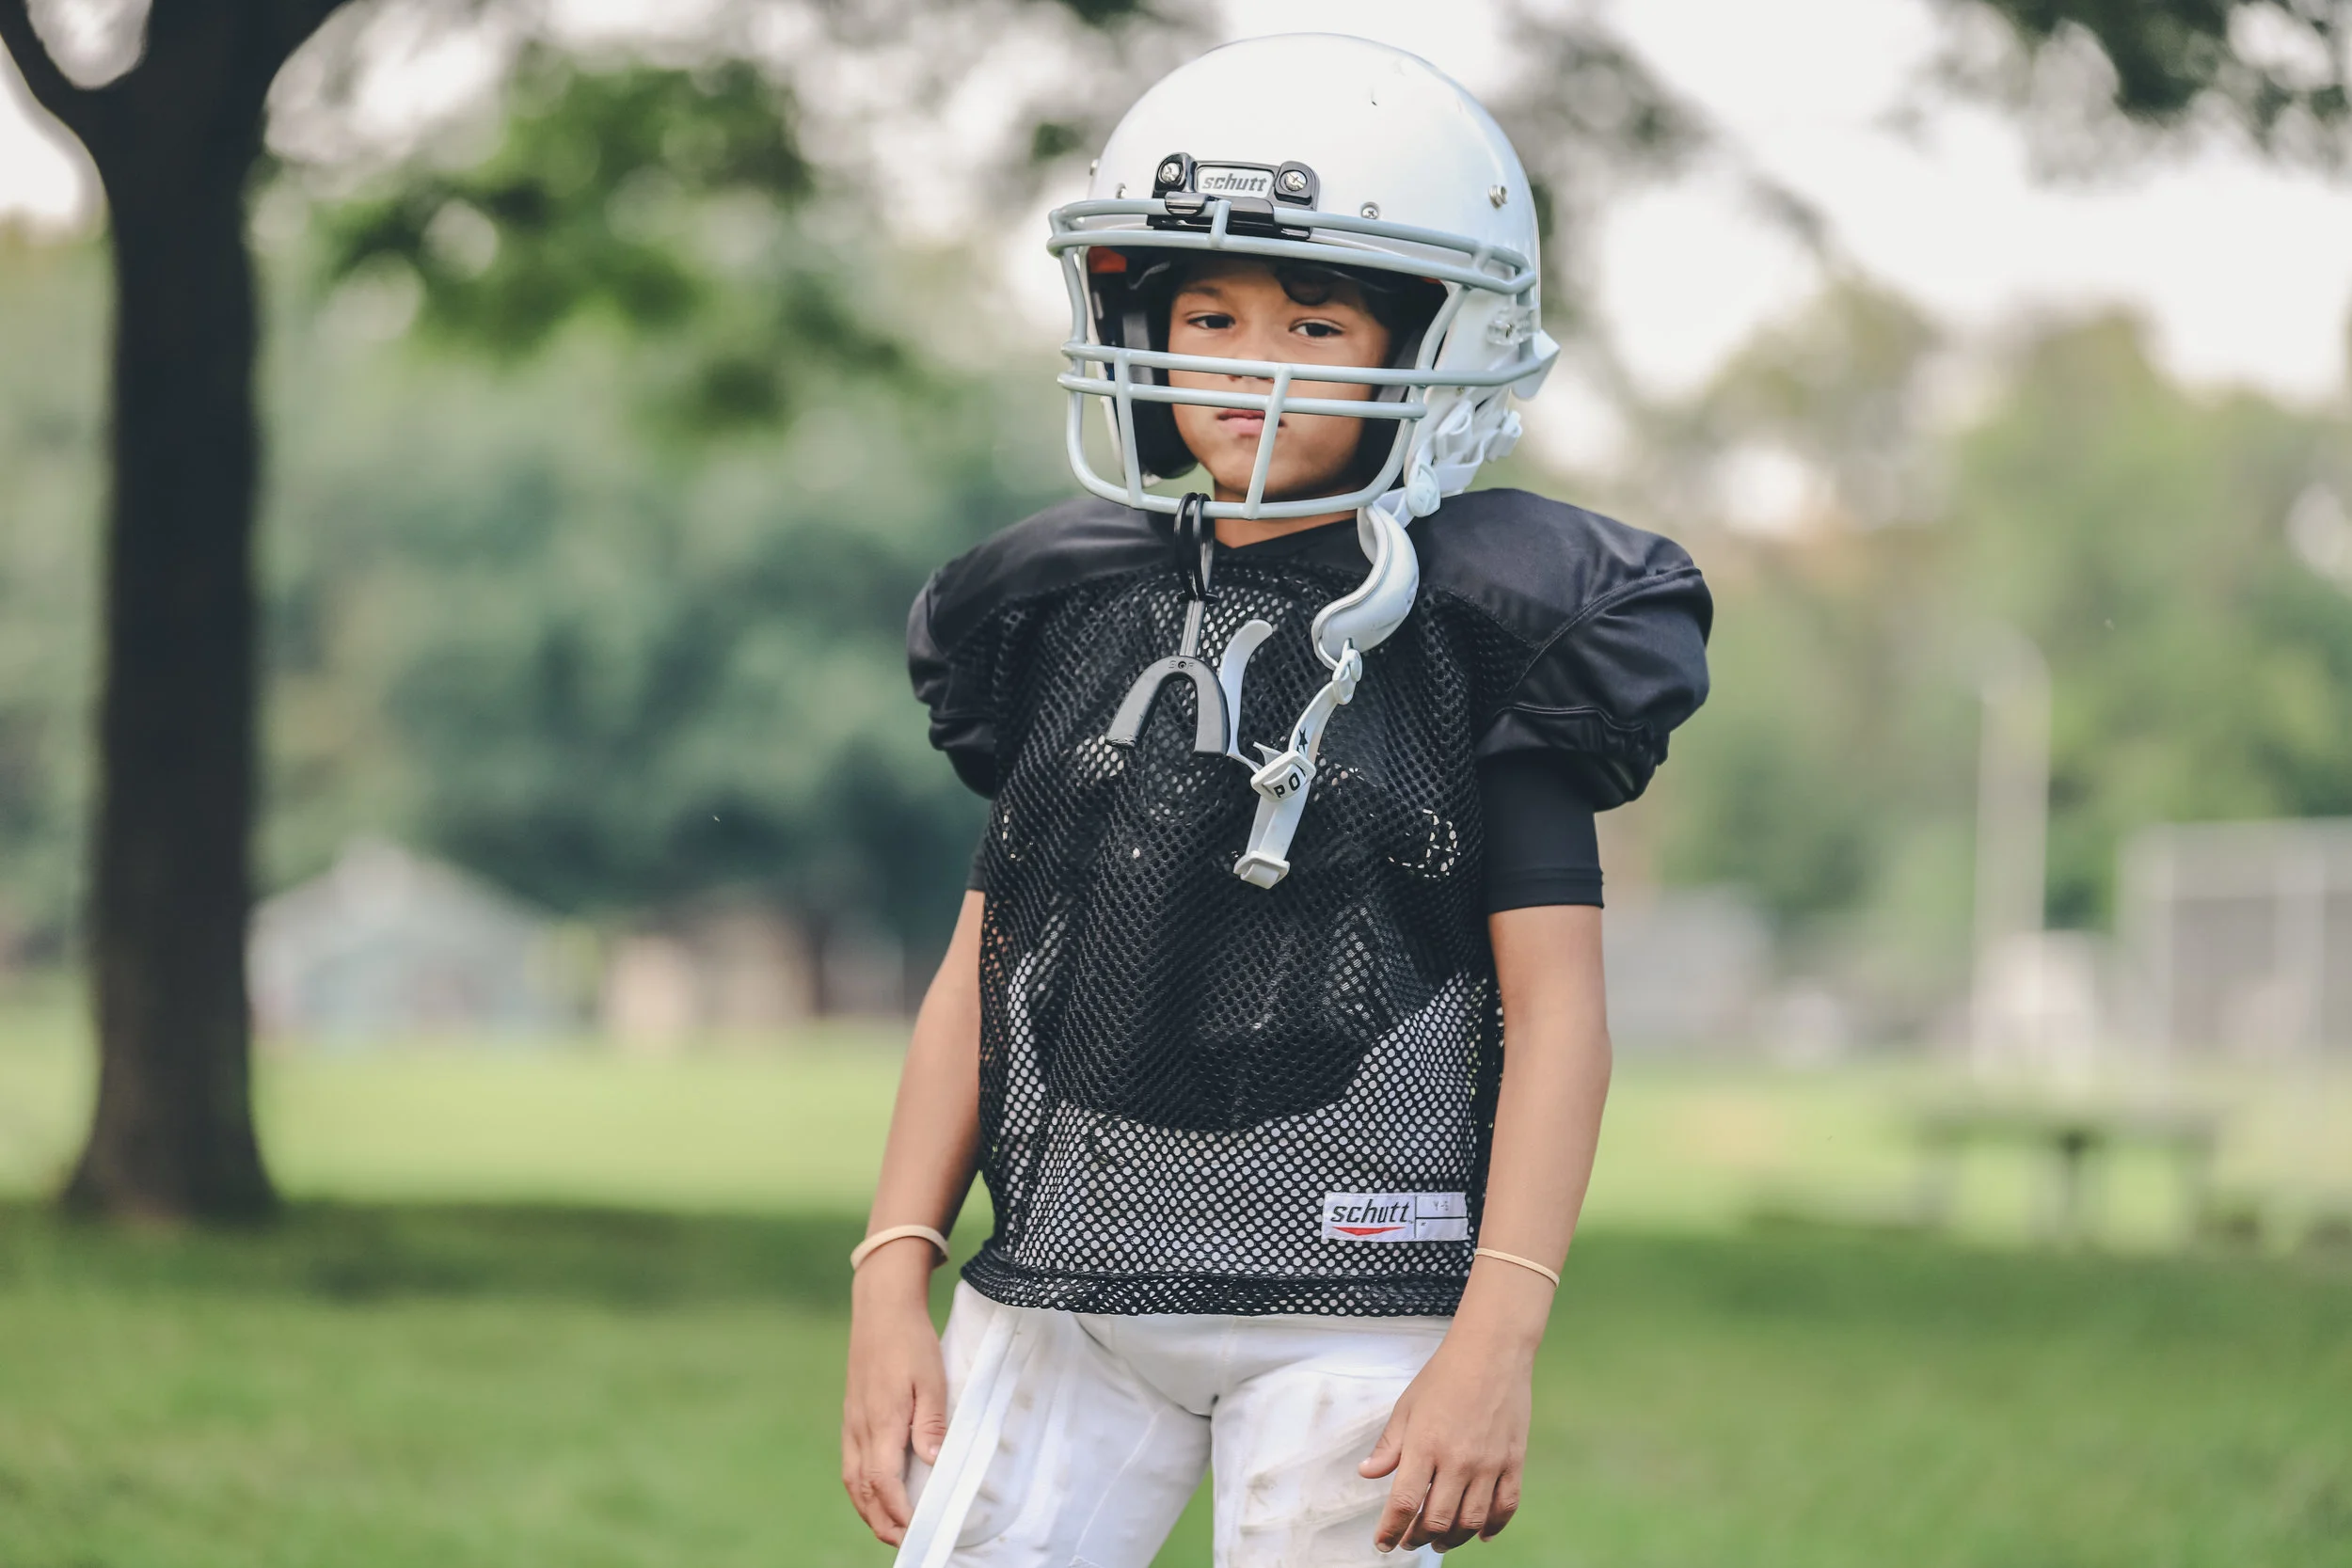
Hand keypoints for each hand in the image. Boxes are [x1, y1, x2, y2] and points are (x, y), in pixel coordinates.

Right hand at [840, 1244, 949, 1545]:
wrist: (880, 1308)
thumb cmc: (910, 1340)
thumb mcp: (930, 1377)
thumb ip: (930, 1422)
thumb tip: (932, 1463)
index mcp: (880, 1421)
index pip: (884, 1481)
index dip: (898, 1511)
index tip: (916, 1530)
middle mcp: (860, 1428)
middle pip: (864, 1490)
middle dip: (882, 1521)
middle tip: (905, 1542)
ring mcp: (851, 1423)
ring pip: (853, 1480)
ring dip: (869, 1509)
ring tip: (890, 1529)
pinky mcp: (851, 1416)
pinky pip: (851, 1463)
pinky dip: (861, 1489)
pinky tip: (875, 1493)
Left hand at [1360, 1325, 1534, 1552]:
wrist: (1492, 1351)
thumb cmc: (1444, 1375)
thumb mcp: (1407, 1406)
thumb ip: (1389, 1445)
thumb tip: (1367, 1473)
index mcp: (1424, 1445)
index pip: (1404, 1503)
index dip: (1390, 1530)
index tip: (1383, 1543)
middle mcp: (1457, 1460)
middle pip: (1437, 1519)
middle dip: (1419, 1538)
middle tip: (1409, 1542)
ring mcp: (1489, 1463)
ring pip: (1471, 1521)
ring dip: (1452, 1539)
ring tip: (1440, 1542)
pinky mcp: (1514, 1461)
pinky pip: (1505, 1507)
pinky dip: (1492, 1527)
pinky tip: (1480, 1534)